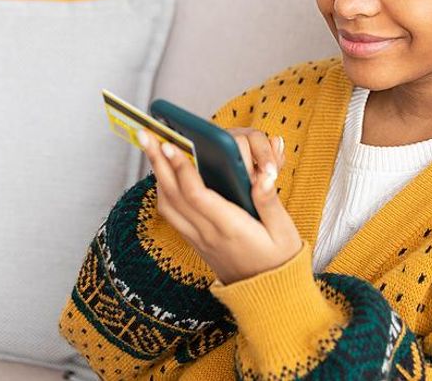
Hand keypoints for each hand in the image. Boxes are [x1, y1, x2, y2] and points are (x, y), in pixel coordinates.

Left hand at [137, 127, 302, 284]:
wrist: (268, 297)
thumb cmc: (279, 260)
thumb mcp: (284, 231)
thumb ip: (270, 201)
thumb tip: (262, 175)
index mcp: (230, 227)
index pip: (197, 193)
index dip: (181, 167)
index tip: (172, 143)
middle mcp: (208, 233)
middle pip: (173, 194)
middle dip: (158, 162)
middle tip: (147, 135)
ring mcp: (198, 239)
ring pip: (168, 204)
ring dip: (157, 175)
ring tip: (152, 149)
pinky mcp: (196, 242)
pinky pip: (172, 215)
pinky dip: (163, 192)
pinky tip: (164, 176)